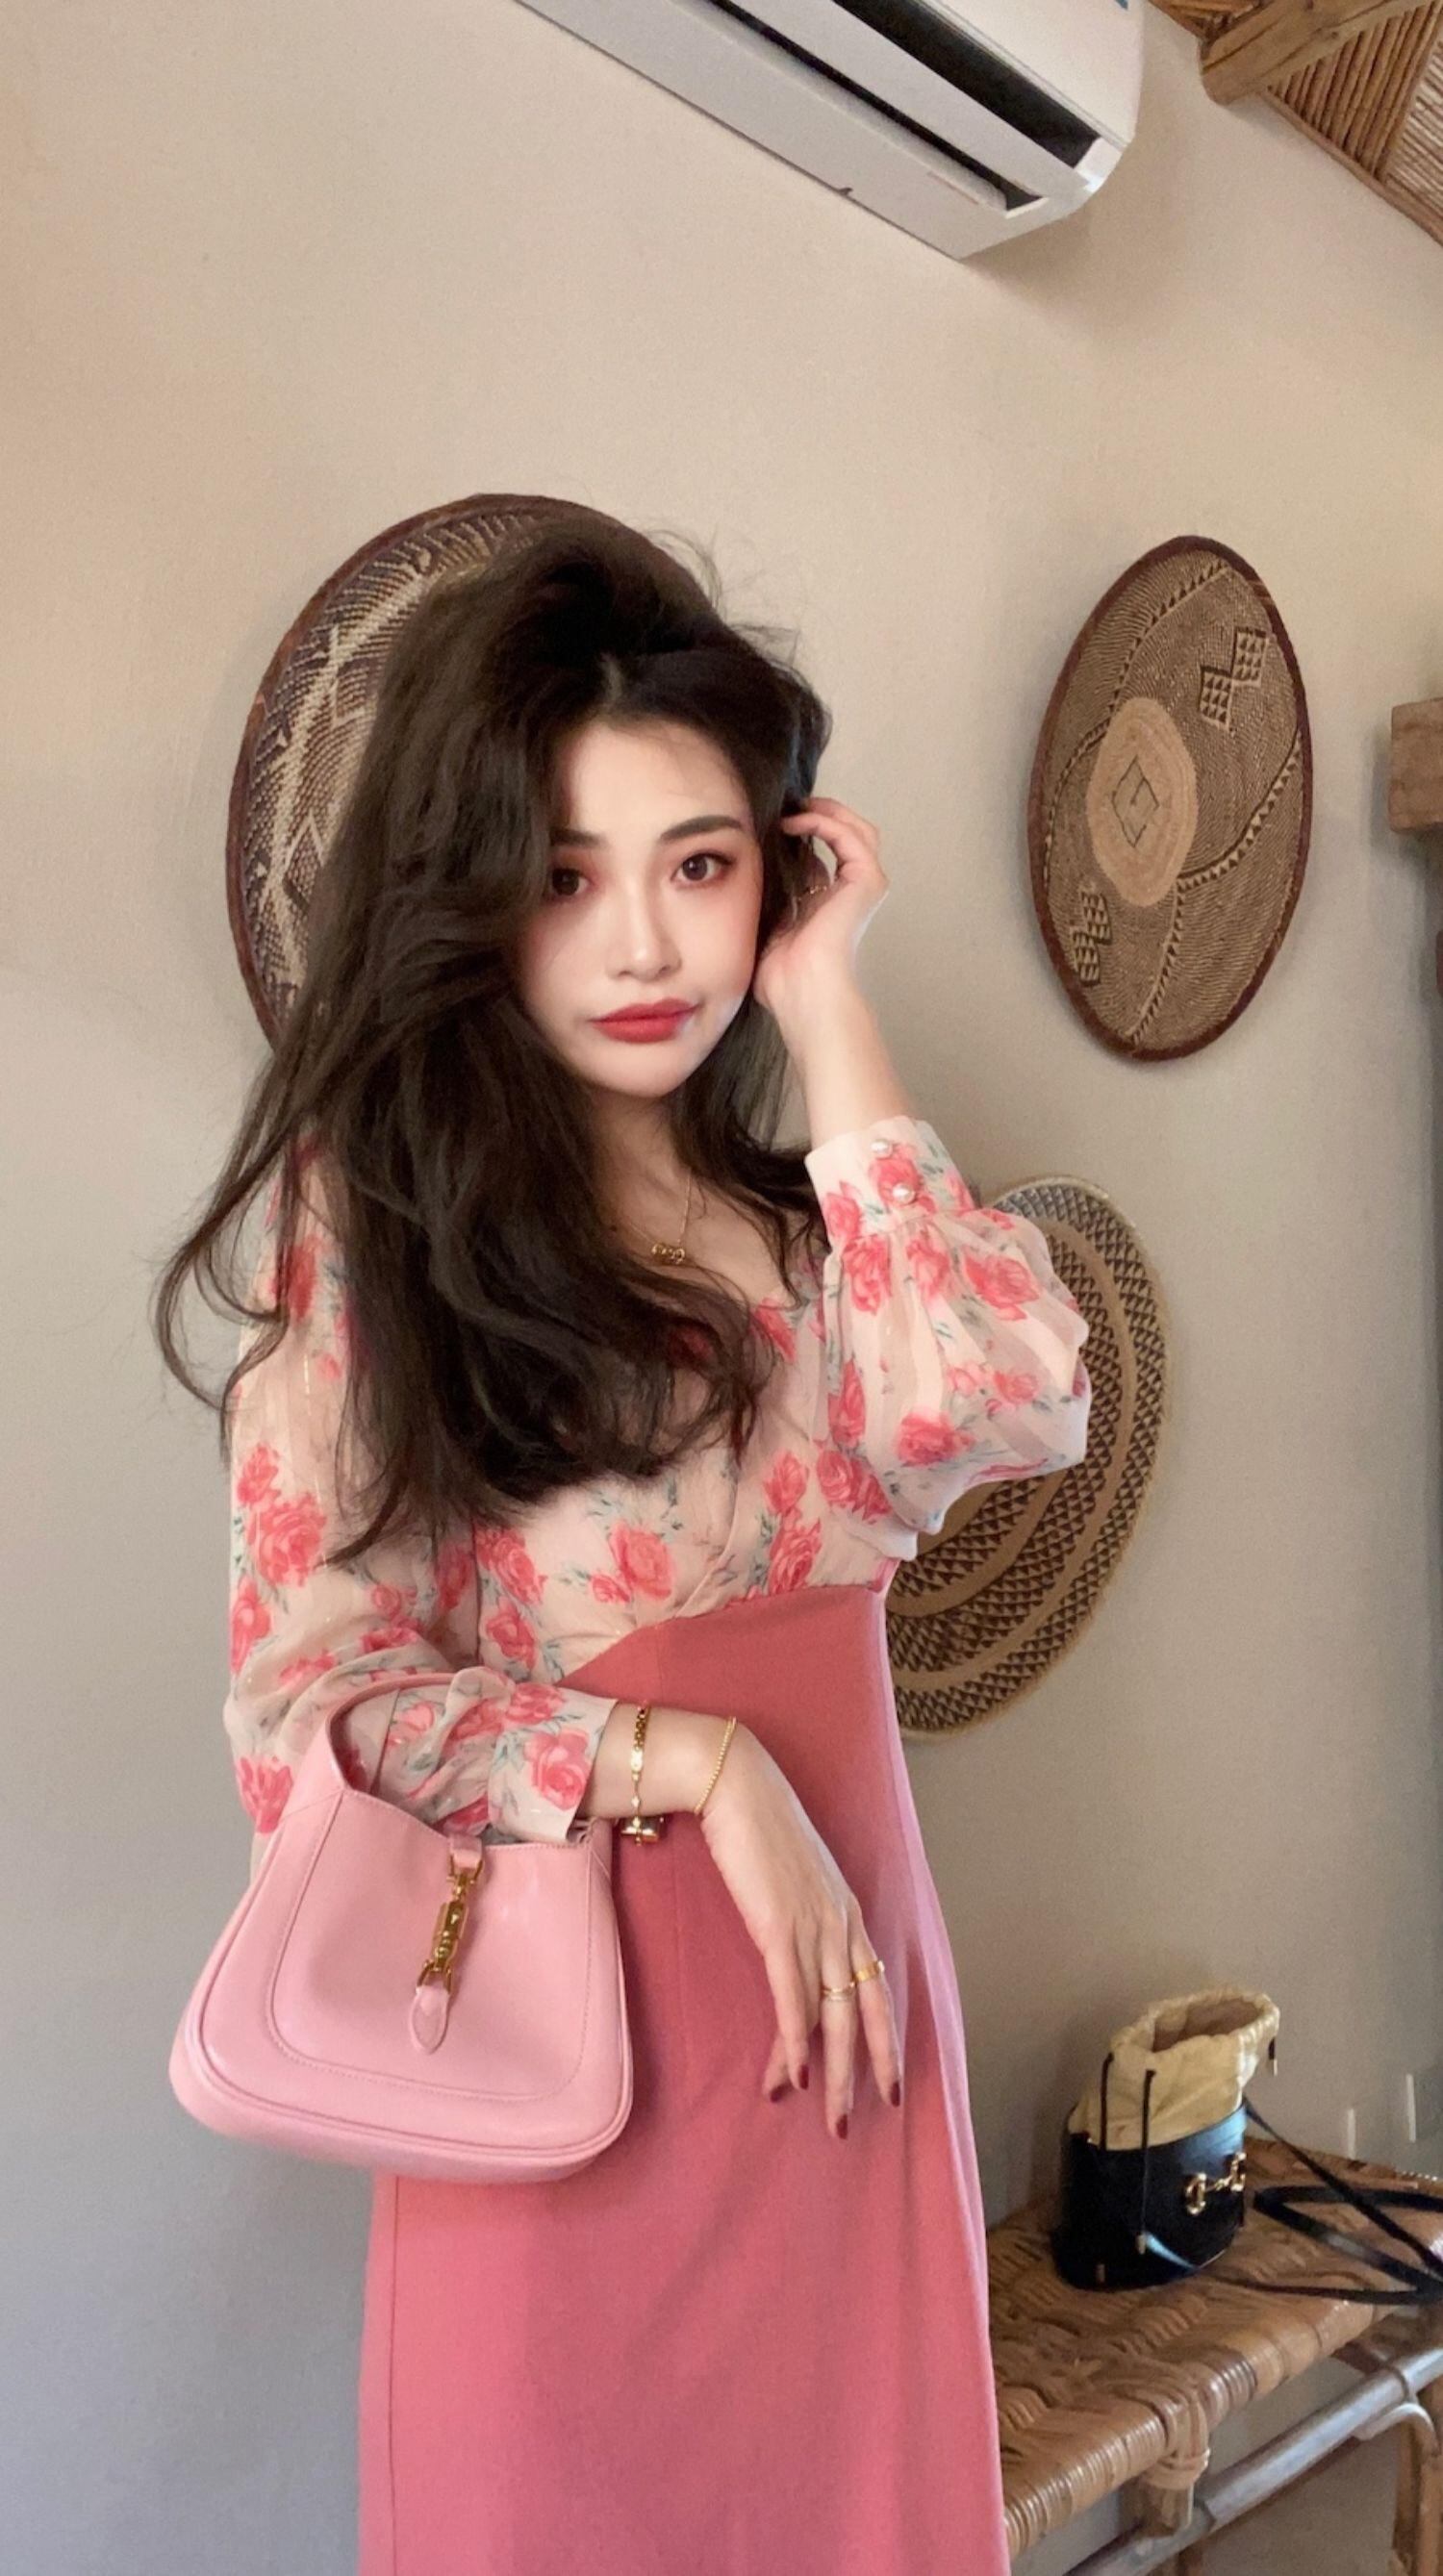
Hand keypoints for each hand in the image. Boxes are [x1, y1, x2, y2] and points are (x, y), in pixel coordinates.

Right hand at [697, 1724, 902, 2134]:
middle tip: (852, 2122)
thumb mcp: (795, 1875)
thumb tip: (795, 1949)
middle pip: (861, 2014)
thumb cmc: (759, 1827)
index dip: (885, 2040)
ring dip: (827, 2073)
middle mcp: (841, 1924)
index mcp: (849, 1912)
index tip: (889, 2084)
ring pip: (830, 2017)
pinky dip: (793, 2041)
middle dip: (861, 2074)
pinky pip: (792, 1997)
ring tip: (826, 2118)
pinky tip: (791, 2076)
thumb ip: (803, 1911)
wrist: (736, 1784)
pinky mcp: (778, 1927)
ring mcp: (814, 1926)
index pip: (877, 1989)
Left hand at [752, 794, 890, 1027]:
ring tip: (796, 806)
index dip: (804, 829)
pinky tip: (796, 821)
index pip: (827, 851)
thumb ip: (772, 891)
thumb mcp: (769, 920)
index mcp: (831, 901)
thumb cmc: (781, 972)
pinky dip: (825, 822)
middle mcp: (852, 891)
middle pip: (850, 834)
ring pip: (858, 829)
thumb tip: (759, 859)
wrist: (801, 989)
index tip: (774, 818)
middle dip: (823, 812)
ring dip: (827, 811)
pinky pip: (851, 837)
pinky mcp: (867, 881)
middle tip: (791, 803)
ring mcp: (864, 886)